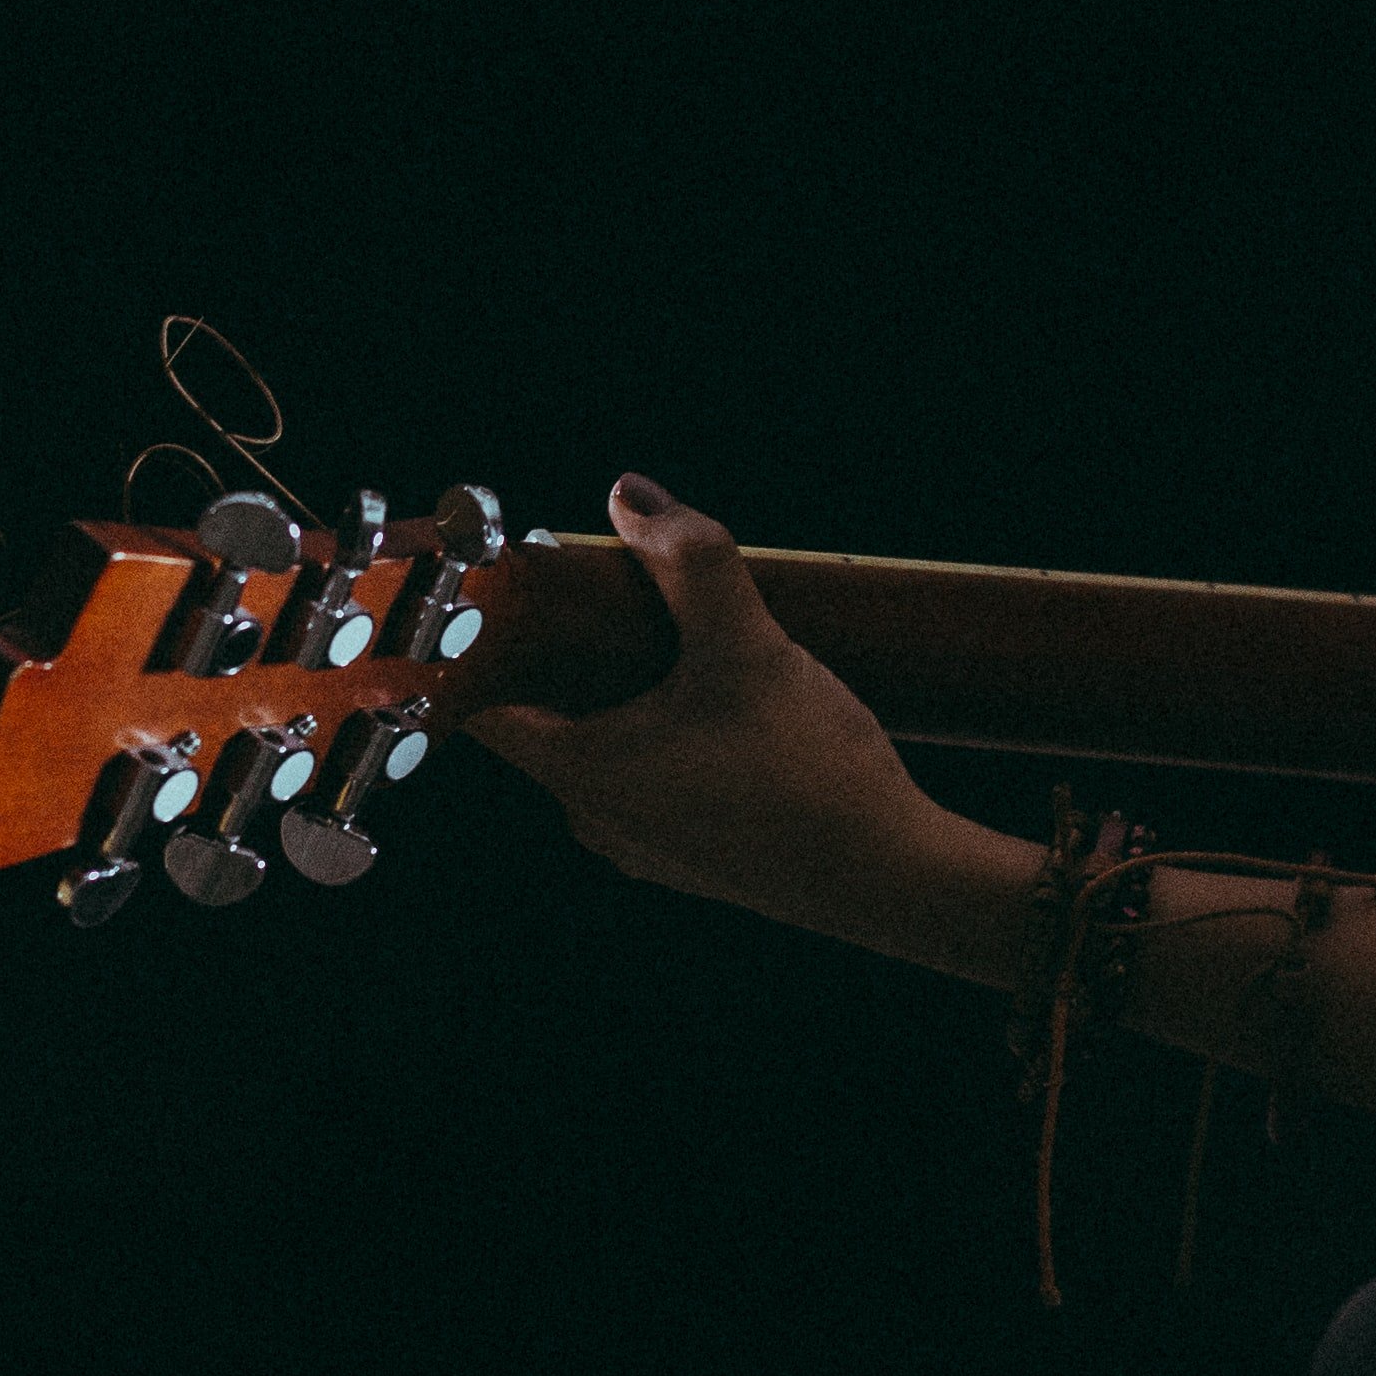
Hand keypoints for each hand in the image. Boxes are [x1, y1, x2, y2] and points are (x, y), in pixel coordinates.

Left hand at [459, 473, 973, 943]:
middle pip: (550, 717)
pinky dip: (671, 737)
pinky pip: (656, 781)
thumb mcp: (746, 644)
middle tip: (613, 596)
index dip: (488, 643)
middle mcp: (595, 818)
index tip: (515, 595)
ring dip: (630, 696)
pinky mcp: (693, 858)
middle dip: (573, 656)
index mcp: (579, 771)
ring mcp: (644, 846)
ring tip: (684, 645)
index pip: (484, 703)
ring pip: (607, 749)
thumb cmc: (807, 770)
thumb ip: (689, 561)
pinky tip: (729, 708)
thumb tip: (631, 496)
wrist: (891, 879)